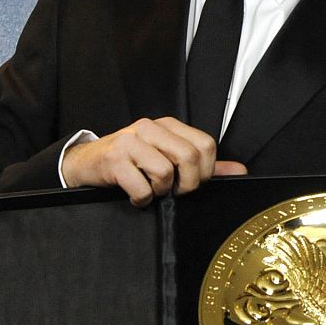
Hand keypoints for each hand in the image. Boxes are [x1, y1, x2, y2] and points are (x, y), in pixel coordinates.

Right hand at [62, 117, 246, 205]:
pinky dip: (141, 199)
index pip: (206, 145)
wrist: (85, 164)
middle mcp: (150, 127)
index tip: (192, 183)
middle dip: (187, 184)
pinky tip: (134, 195)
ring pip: (165, 172)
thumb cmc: (130, 163)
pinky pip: (142, 188)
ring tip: (150, 190)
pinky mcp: (113, 160)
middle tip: (174, 193)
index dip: (205, 171)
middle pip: (190, 157)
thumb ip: (204, 164)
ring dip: (160, 192)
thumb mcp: (167, 157)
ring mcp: (130, 141)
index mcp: (168, 125)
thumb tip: (239, 171)